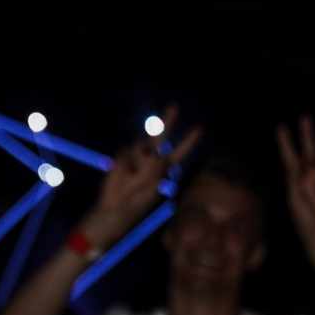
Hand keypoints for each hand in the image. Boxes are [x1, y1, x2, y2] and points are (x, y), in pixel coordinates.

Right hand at [81, 103, 203, 243]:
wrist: (115, 208)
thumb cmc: (137, 205)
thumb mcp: (152, 191)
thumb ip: (158, 172)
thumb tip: (160, 155)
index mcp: (163, 169)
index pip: (179, 153)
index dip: (188, 142)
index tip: (199, 129)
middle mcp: (151, 160)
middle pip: (161, 136)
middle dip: (167, 121)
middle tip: (175, 106)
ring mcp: (137, 157)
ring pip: (141, 142)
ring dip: (142, 153)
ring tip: (137, 172)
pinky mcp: (122, 157)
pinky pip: (127, 151)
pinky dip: (129, 162)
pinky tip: (128, 173)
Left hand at [275, 116, 314, 268]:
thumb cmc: (305, 221)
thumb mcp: (294, 197)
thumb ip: (297, 175)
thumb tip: (309, 156)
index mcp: (297, 182)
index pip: (290, 159)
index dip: (285, 144)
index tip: (280, 128)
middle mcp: (312, 178)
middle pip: (309, 151)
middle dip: (307, 135)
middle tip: (305, 118)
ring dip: (313, 175)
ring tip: (314, 194)